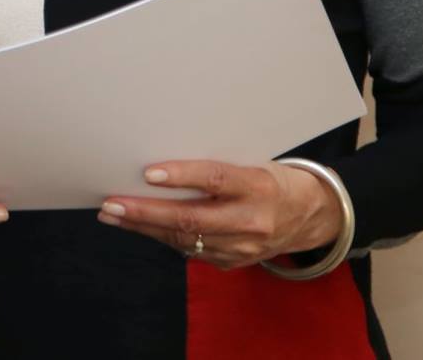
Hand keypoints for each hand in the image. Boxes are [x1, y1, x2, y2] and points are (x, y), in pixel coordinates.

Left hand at [97, 159, 341, 269]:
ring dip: (145, 227)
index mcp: (258, 185)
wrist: (311, 216)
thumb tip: (163, 160)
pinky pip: (190, 251)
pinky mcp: (233, 262)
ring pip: (185, 239)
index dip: (182, 176)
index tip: (148, 173)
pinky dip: (162, 237)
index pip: (216, 179)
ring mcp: (243, 247)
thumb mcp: (253, 162)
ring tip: (113, 215)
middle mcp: (252, 220)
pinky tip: (139, 226)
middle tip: (112, 203)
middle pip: (192, 219)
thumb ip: (217, 165)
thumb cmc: (272, 178)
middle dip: (146, 212)